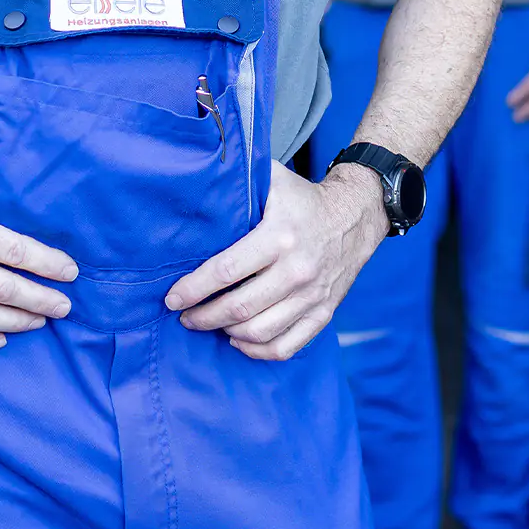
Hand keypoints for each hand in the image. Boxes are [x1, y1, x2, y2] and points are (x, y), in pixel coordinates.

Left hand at [165, 161, 387, 359]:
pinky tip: (239, 339)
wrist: (356, 216)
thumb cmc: (304, 199)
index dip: (194, 288)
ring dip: (226, 333)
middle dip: (203, 316)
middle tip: (184, 316)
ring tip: (209, 324)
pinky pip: (286, 346)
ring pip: (260, 332)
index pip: (226, 271)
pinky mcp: (323, 313)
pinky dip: (257, 350)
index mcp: (280, 236)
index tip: (172, 298)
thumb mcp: (274, 180)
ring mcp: (313, 295)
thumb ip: (240, 179)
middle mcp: (298, 270)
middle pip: (239, 307)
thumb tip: (198, 177)